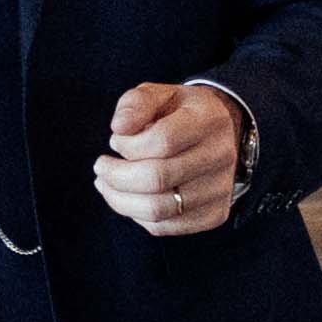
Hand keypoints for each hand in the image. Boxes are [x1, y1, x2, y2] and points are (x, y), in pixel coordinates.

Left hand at [95, 80, 246, 238]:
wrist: (221, 135)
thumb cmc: (180, 114)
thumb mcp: (159, 94)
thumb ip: (136, 103)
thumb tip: (119, 128)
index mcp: (209, 120)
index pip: (162, 140)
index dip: (128, 145)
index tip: (115, 140)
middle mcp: (221, 156)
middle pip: (157, 178)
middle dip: (116, 175)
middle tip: (101, 166)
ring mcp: (221, 189)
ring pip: (158, 209)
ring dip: (120, 199)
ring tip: (105, 184)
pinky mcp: (215, 214)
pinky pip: (165, 227)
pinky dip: (137, 215)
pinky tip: (127, 198)